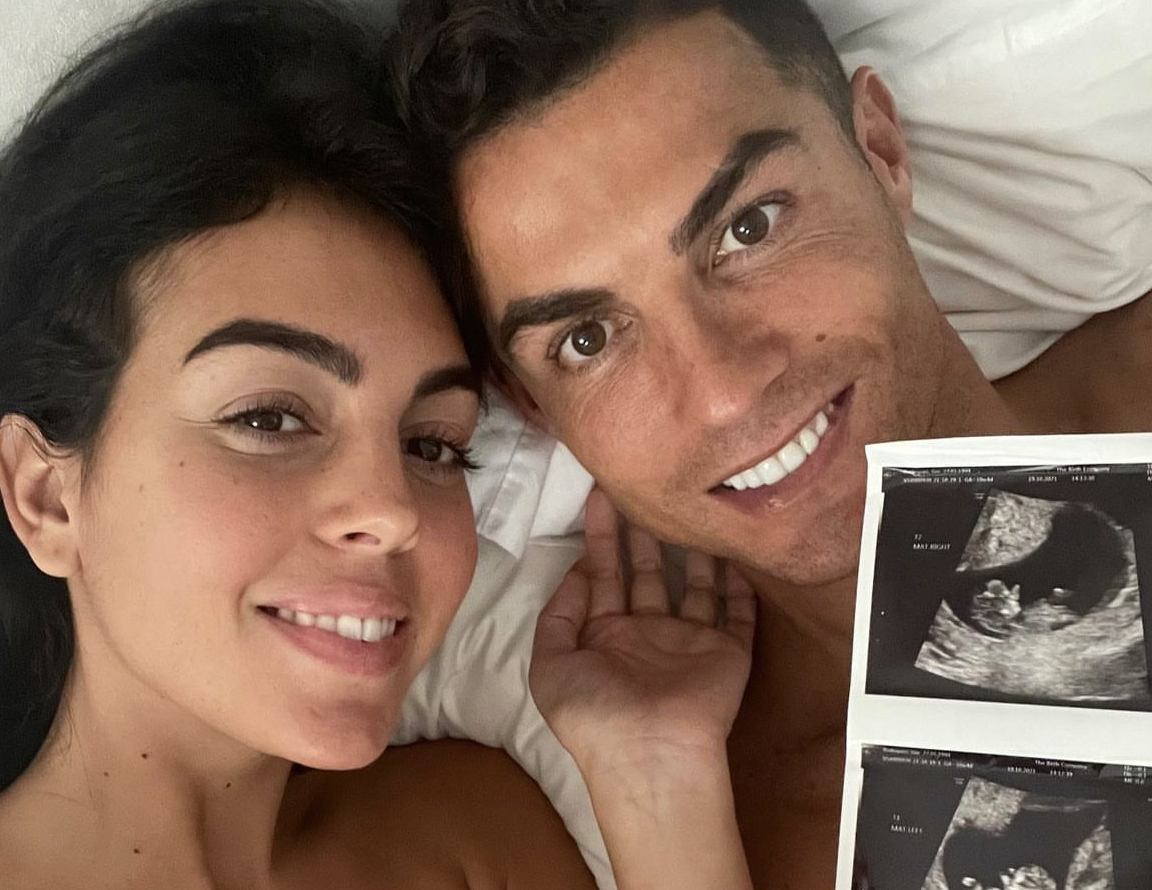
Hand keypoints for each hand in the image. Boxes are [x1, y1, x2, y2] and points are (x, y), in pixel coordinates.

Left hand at [529, 488, 755, 770]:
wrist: (650, 753)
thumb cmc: (593, 713)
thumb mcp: (550, 663)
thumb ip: (559, 612)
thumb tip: (579, 567)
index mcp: (605, 636)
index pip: (603, 574)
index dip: (600, 536)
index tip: (599, 493)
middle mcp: (647, 634)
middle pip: (646, 571)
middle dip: (641, 531)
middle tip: (639, 486)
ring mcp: (689, 642)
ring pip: (692, 583)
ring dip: (689, 547)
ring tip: (684, 505)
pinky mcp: (727, 652)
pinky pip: (737, 612)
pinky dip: (740, 583)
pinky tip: (735, 547)